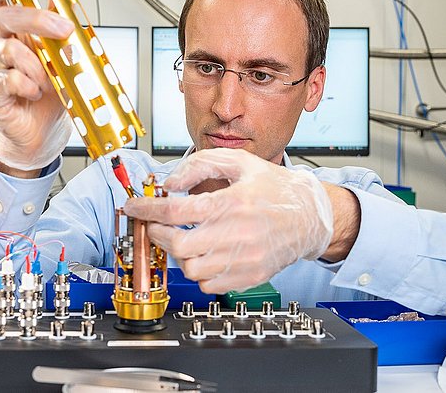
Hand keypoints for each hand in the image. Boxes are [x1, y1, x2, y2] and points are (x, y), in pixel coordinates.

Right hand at [0, 0, 74, 172]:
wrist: (42, 135)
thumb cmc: (49, 97)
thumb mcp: (63, 60)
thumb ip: (62, 33)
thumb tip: (68, 3)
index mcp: (12, 33)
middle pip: (2, 16)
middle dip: (36, 19)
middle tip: (63, 30)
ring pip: (7, 50)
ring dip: (37, 66)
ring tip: (46, 82)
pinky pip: (8, 79)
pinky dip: (29, 86)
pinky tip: (34, 94)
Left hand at [123, 148, 334, 293]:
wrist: (311, 215)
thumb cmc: (275, 188)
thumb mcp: (239, 162)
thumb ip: (201, 165)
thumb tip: (171, 182)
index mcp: (233, 202)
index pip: (175, 211)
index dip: (147, 210)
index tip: (134, 208)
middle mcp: (237, 233)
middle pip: (178, 244)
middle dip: (158, 234)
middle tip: (157, 226)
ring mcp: (244, 258)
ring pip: (191, 268)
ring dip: (178, 254)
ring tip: (183, 238)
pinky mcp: (249, 276)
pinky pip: (209, 284)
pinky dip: (198, 271)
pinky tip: (203, 254)